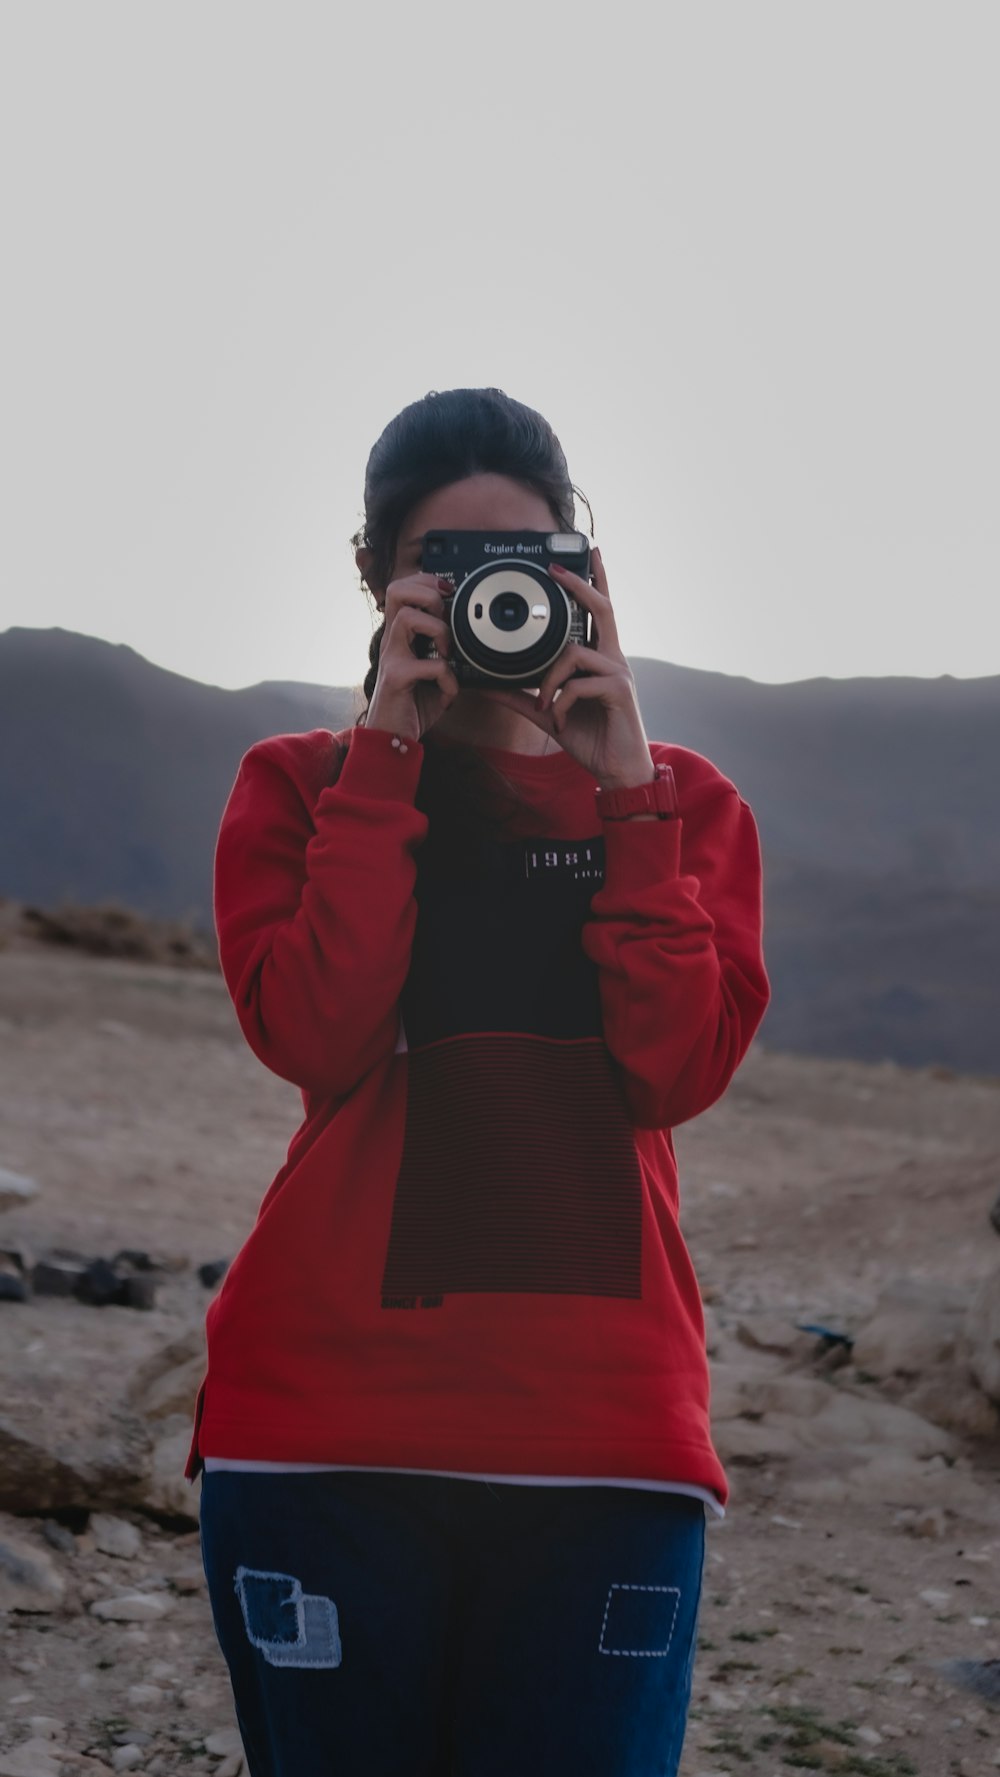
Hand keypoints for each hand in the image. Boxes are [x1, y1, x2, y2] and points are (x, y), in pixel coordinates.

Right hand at [365, 573, 460, 742]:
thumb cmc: (412, 705)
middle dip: (428, 594)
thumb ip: (444, 653)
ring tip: (447, 651)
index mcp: (400, 635)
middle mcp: (391, 641)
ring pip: (407, 617)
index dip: (426, 581)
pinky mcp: (396, 678)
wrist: (392, 738)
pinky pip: (430, 665)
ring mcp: (391, 657)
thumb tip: (471, 639)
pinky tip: (448, 692)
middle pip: (397, 590)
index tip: (448, 592)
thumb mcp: (432, 673)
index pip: (402, 588)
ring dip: (437, 629)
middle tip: (444, 616)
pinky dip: (448, 678)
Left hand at [484, 547, 654, 788]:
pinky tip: (561, 720)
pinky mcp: (620, 692)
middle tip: (556, 570)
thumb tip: (486, 684)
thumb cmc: (591, 738)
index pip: (598, 612)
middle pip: (601, 609)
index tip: (586, 556)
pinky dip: (562, 703)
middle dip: (580, 585)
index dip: (593, 582)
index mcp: (598, 659)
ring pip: (574, 652)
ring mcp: (618, 674)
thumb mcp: (548, 714)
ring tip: (545, 705)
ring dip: (551, 679)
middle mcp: (612, 660)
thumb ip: (520, 697)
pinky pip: (579, 684)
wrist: (617, 770)